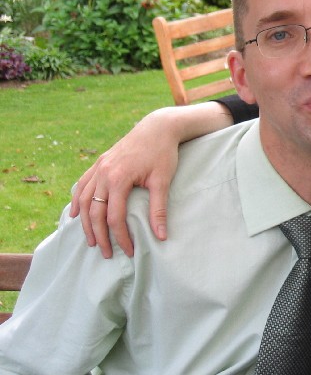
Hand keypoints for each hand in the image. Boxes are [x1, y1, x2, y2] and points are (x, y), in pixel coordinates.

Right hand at [69, 103, 234, 257]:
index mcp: (118, 178)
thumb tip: (161, 236)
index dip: (121, 237)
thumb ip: (159, 209)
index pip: (115, 217)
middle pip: (94, 212)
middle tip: (106, 254)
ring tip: (91, 241)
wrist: (157, 128)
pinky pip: (83, 184)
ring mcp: (99, 167)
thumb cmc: (163, 153)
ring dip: (85, 223)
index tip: (129, 251)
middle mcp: (103, 173)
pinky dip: (78, 200)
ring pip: (85, 200)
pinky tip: (77, 214)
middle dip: (99, 236)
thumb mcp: (163, 180)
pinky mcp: (99, 162)